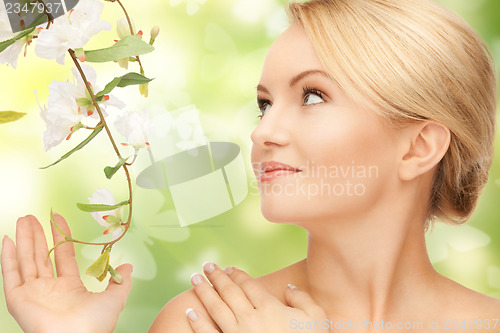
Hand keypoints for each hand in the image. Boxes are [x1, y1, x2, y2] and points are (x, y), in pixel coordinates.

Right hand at [1, 214, 132, 332]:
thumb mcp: (115, 298)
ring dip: (24, 239)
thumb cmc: (96, 324)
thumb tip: (128, 267)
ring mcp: (33, 294)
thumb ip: (120, 280)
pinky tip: (8, 239)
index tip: (58, 219)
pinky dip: (8, 257)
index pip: (63, 256)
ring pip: (26, 260)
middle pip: (41, 255)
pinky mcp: (18, 300)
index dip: (60, 237)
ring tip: (23, 218)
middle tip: (33, 215)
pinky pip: (10, 275)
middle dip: (37, 235)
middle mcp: (49, 290)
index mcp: (70, 289)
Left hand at [185, 262, 327, 331]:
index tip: (228, 268)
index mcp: (270, 308)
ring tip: (194, 279)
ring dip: (204, 292)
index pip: (249, 285)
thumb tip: (288, 287)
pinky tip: (190, 311)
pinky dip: (198, 322)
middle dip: (217, 277)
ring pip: (216, 308)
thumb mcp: (317, 319)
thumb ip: (302, 299)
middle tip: (206, 265)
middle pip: (230, 292)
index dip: (238, 274)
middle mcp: (251, 318)